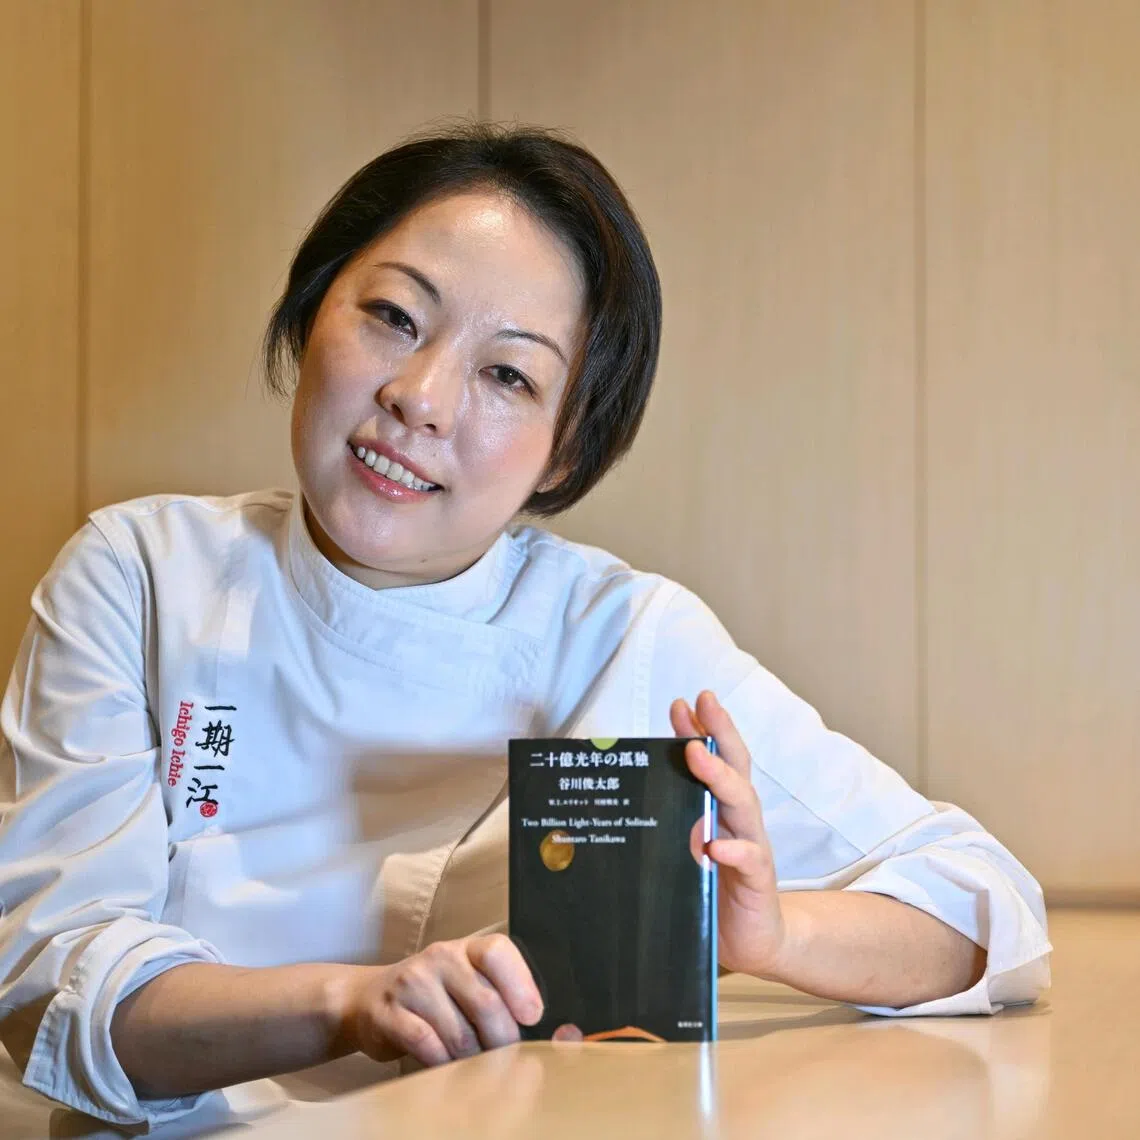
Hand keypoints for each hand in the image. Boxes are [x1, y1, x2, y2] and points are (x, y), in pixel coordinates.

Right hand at [340, 934, 542, 1065]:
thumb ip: (511, 1004)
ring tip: (471, 1060)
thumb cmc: (436, 997)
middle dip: (502, 1040)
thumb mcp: (471, 987)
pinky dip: (442, 1062)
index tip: (532, 1016)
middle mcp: (441, 958)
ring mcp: (413, 982)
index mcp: (467, 948)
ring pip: (459, 1032)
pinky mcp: (389, 1011)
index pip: (498, 953)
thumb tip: (568, 1033)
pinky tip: (444, 1064)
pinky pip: (427, 1044)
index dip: (520, 985)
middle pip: (486, 1002)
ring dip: (472, 1058)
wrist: (370, 999)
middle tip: (503, 1055)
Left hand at [671, 691, 785, 976]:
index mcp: (721, 810)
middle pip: (735, 768)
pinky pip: (749, 859)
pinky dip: (733, 848)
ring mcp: (751, 847)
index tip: (682, 703)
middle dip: (719, 732)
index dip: (701, 730)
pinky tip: (715, 843)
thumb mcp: (684, 850)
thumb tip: (628, 793)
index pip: (715, 761)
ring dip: (720, 777)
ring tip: (697, 755)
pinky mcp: (757, 881)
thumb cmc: (712, 891)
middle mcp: (739, 821)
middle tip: (703, 703)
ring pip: (743, 804)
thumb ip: (668, 823)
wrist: (753, 941)